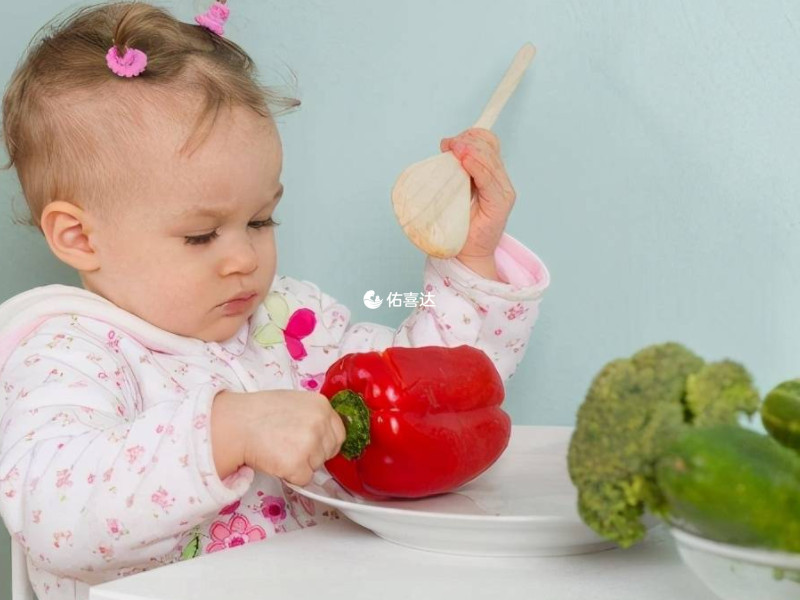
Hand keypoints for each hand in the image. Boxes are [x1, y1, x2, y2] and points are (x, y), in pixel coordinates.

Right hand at [212, 389, 345, 484]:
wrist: (236, 424)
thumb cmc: (260, 413)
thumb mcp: (296, 403)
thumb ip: (315, 416)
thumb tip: (325, 435)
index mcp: (322, 405)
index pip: (339, 433)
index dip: (324, 441)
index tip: (310, 443)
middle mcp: (320, 422)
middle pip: (330, 451)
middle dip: (314, 454)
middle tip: (290, 446)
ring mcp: (311, 443)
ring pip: (317, 466)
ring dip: (301, 464)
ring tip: (280, 449)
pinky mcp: (298, 464)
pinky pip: (304, 479)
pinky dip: (291, 476)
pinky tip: (276, 460)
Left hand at [440, 128, 516, 278]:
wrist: (466, 254)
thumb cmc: (457, 225)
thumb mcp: (454, 190)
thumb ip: (455, 170)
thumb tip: (447, 146)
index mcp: (491, 175)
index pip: (487, 141)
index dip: (469, 135)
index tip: (448, 143)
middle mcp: (501, 181)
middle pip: (488, 145)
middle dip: (466, 140)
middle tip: (447, 148)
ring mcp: (503, 191)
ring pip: (489, 157)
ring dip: (469, 150)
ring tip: (453, 152)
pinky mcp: (500, 203)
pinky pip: (489, 177)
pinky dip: (477, 165)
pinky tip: (464, 161)